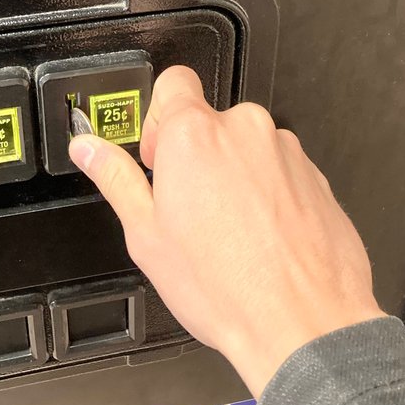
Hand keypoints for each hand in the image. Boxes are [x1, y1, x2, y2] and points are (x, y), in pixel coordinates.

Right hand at [69, 66, 383, 396]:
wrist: (303, 323)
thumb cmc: (227, 286)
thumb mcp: (146, 234)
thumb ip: (115, 178)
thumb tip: (88, 148)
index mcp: (194, 134)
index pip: (173, 82)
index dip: (157, 117)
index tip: (156, 154)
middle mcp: (244, 129)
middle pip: (210, 123)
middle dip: (196, 157)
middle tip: (188, 208)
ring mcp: (285, 150)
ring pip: (246, 149)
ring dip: (234, 176)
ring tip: (229, 233)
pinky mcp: (315, 175)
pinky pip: (281, 172)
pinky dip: (268, 195)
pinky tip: (259, 240)